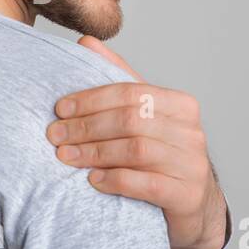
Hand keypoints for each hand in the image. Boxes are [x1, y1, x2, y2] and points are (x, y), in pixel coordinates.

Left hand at [46, 36, 228, 248]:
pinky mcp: (187, 195)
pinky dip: (115, 179)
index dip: (91, 99)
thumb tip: (86, 42)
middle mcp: (191, 132)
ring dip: (95, 152)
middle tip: (55, 135)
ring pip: (137, 150)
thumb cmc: (161, 156)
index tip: (60, 109)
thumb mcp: (144, 117)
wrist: (194, 206)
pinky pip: (147, 184)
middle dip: (86, 126)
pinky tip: (92, 180)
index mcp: (180, 104)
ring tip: (66, 156)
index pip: (131, 92)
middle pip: (131, 120)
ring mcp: (192, 164)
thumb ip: (118, 80)